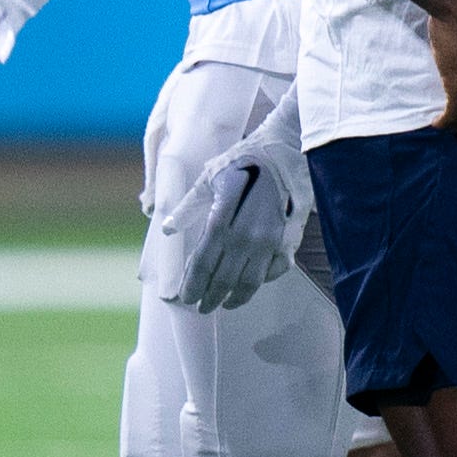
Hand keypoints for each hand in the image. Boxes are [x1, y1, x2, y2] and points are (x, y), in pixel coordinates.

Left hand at [159, 143, 303, 308]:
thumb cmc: (245, 160)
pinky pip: (275, 270)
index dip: (193, 285)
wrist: (287, 149)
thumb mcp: (210, 178)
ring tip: (226, 304)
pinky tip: (254, 283)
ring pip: (251, 282)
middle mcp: (246, 236)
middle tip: (203, 308)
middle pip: (224, 279)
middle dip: (211, 297)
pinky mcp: (289, 239)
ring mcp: (270, 240)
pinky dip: (263, 280)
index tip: (186, 298)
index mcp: (222, 221)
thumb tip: (167, 230)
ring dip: (236, 297)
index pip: (202, 264)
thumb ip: (188, 207)